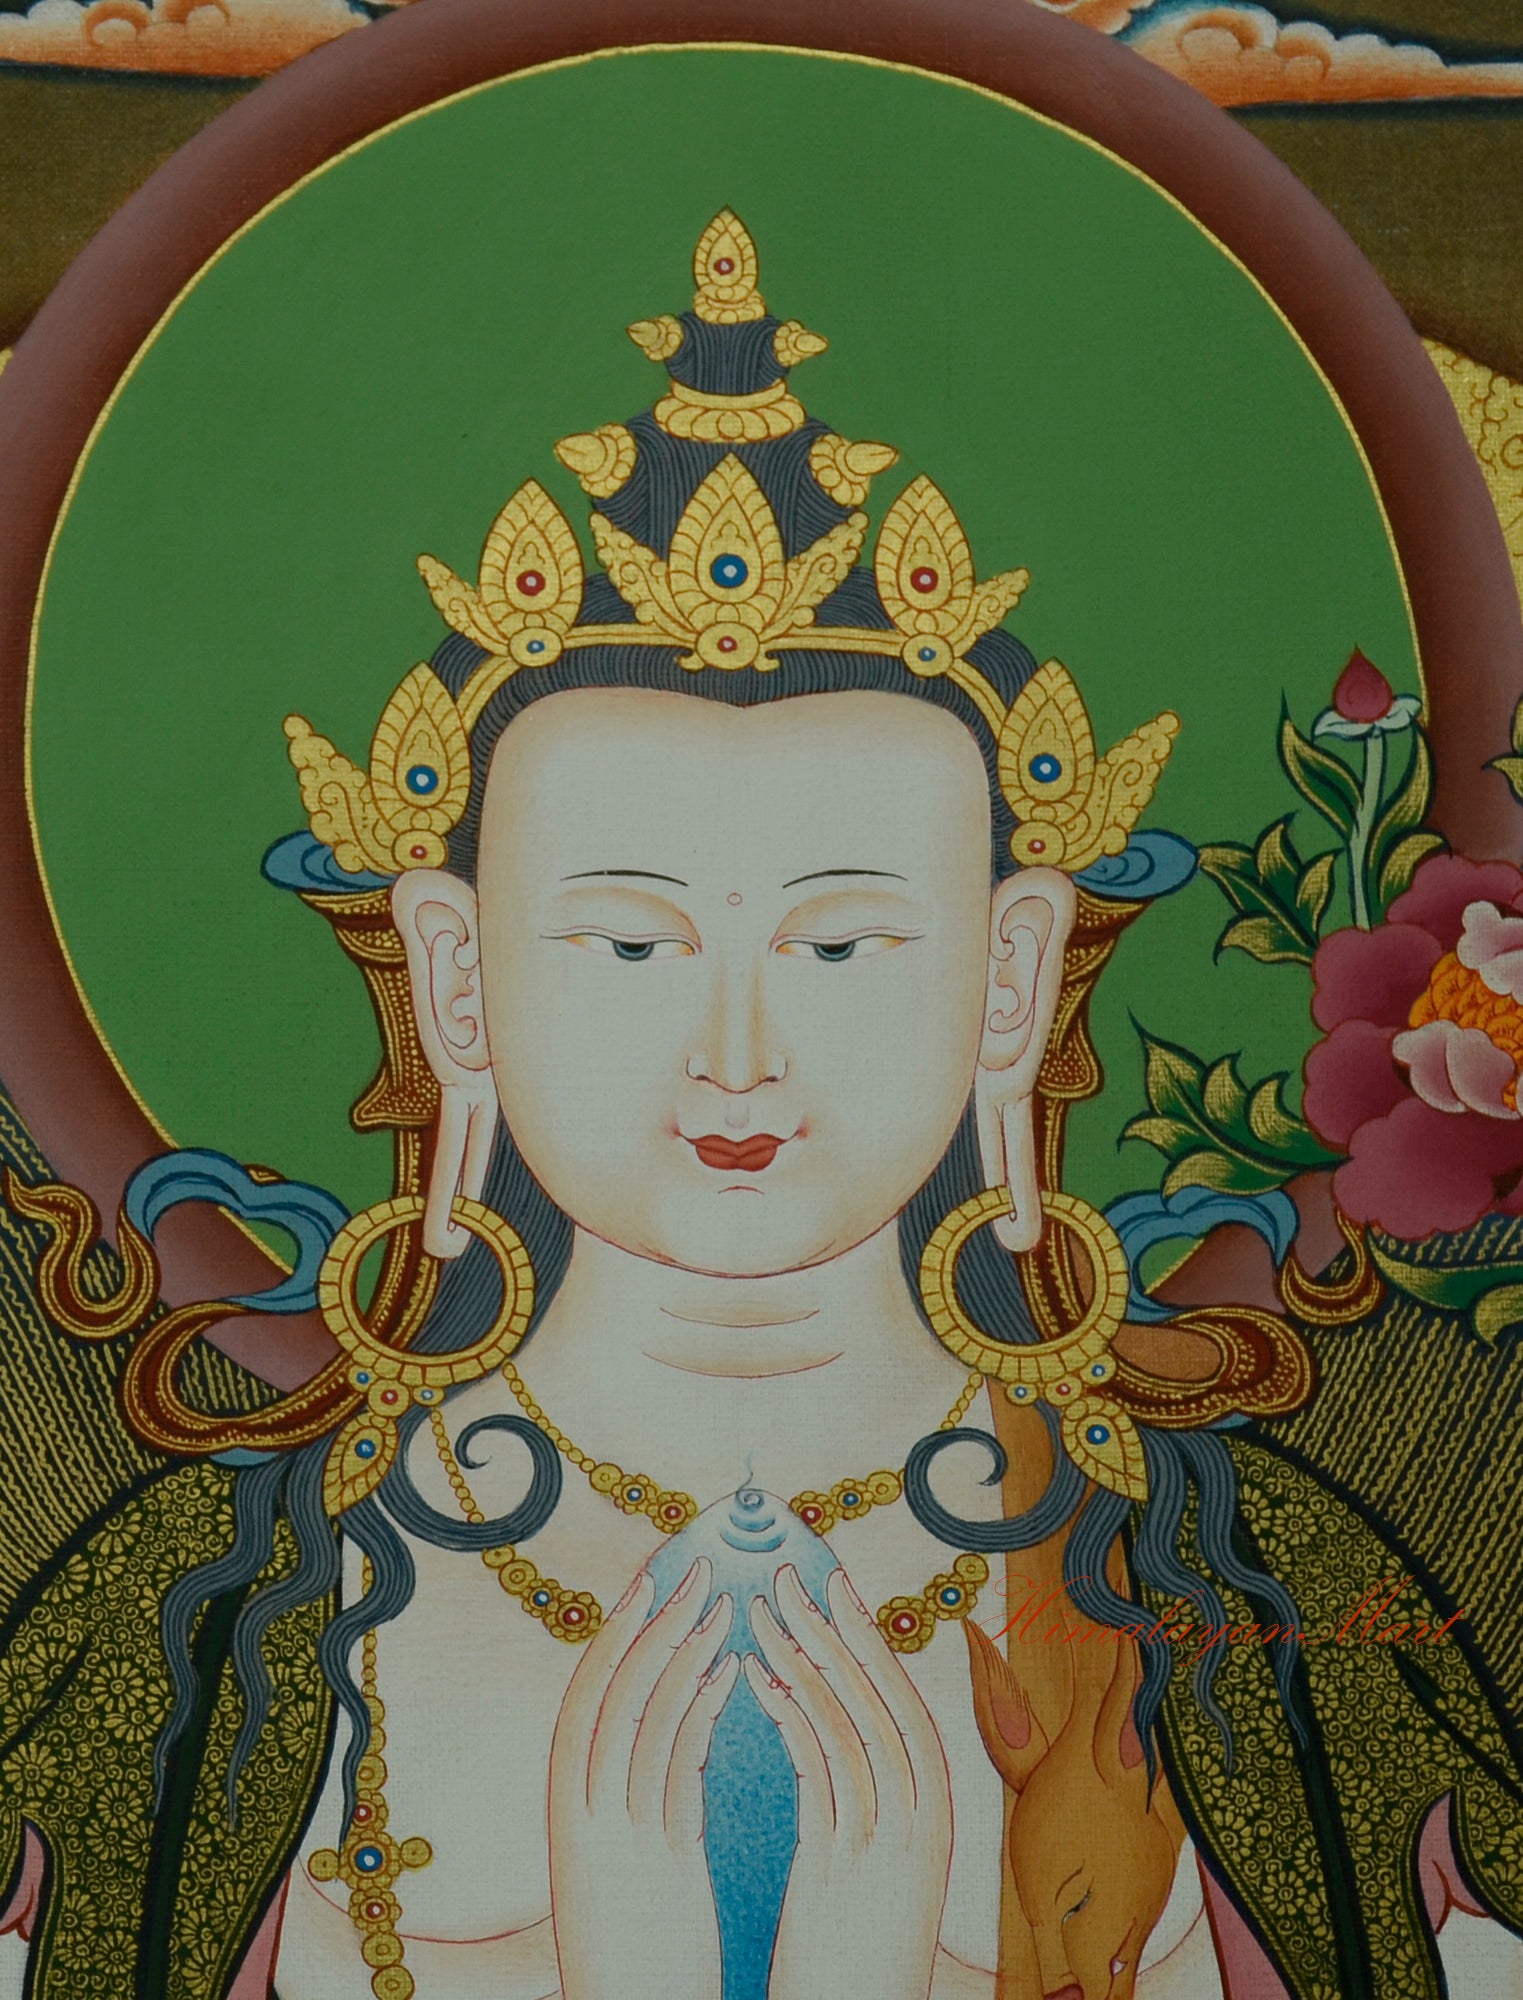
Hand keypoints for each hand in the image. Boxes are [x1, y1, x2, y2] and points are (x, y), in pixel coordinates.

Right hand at [549, 1558, 737, 1999]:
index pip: (586, 1698)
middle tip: (693, 1569)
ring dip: (684, 1654)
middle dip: (653, 1625)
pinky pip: (677, 1769)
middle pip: (612, 1694)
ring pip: (644, 1720)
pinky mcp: (658, 1865)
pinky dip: (699, 1712)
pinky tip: (728, 1677)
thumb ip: (636, 1802)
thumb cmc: (635, 1959)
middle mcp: (582, 1817)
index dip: (617, 1634)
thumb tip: (669, 1732)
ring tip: (722, 1607)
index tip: (649, 1581)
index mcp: (568, 1814)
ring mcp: (617, 1839)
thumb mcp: (621, 1870)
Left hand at [747, 1564, 952, 1999]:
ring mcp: (884, 1839)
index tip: (833, 1583)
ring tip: (759, 1615)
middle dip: (830, 1628)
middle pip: (875, 1695)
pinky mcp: (841, 1866)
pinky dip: (791, 1716)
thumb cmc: (866, 1954)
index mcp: (935, 1809)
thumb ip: (872, 1802)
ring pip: (844, 1720)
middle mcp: (920, 1814)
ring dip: (799, 1659)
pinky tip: (759, 1684)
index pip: (901, 1697)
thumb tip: (833, 1730)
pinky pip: (819, 1769)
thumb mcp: (885, 1868)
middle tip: (788, 1575)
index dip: (865, 1635)